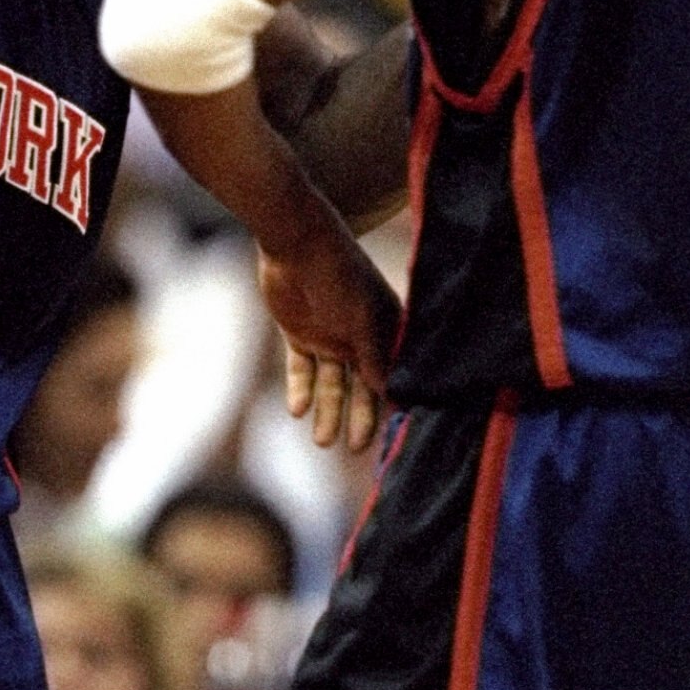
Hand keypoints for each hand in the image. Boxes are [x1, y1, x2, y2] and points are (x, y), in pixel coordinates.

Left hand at [258, 211, 400, 452]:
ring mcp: (330, 335)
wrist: (294, 239)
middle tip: (355, 449)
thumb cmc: (339, 274)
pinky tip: (297, 411)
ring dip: (328, 412)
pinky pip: (302, 369)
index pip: (395, 375)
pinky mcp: (300, 332)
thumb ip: (375, 358)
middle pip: (363, 387)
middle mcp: (361, 336)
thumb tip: (392, 398)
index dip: (396, 404)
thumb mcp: (361, 319)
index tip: (396, 436)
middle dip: (360, 418)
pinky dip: (301, 390)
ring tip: (323, 442)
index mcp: (386, 329)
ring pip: (332, 384)